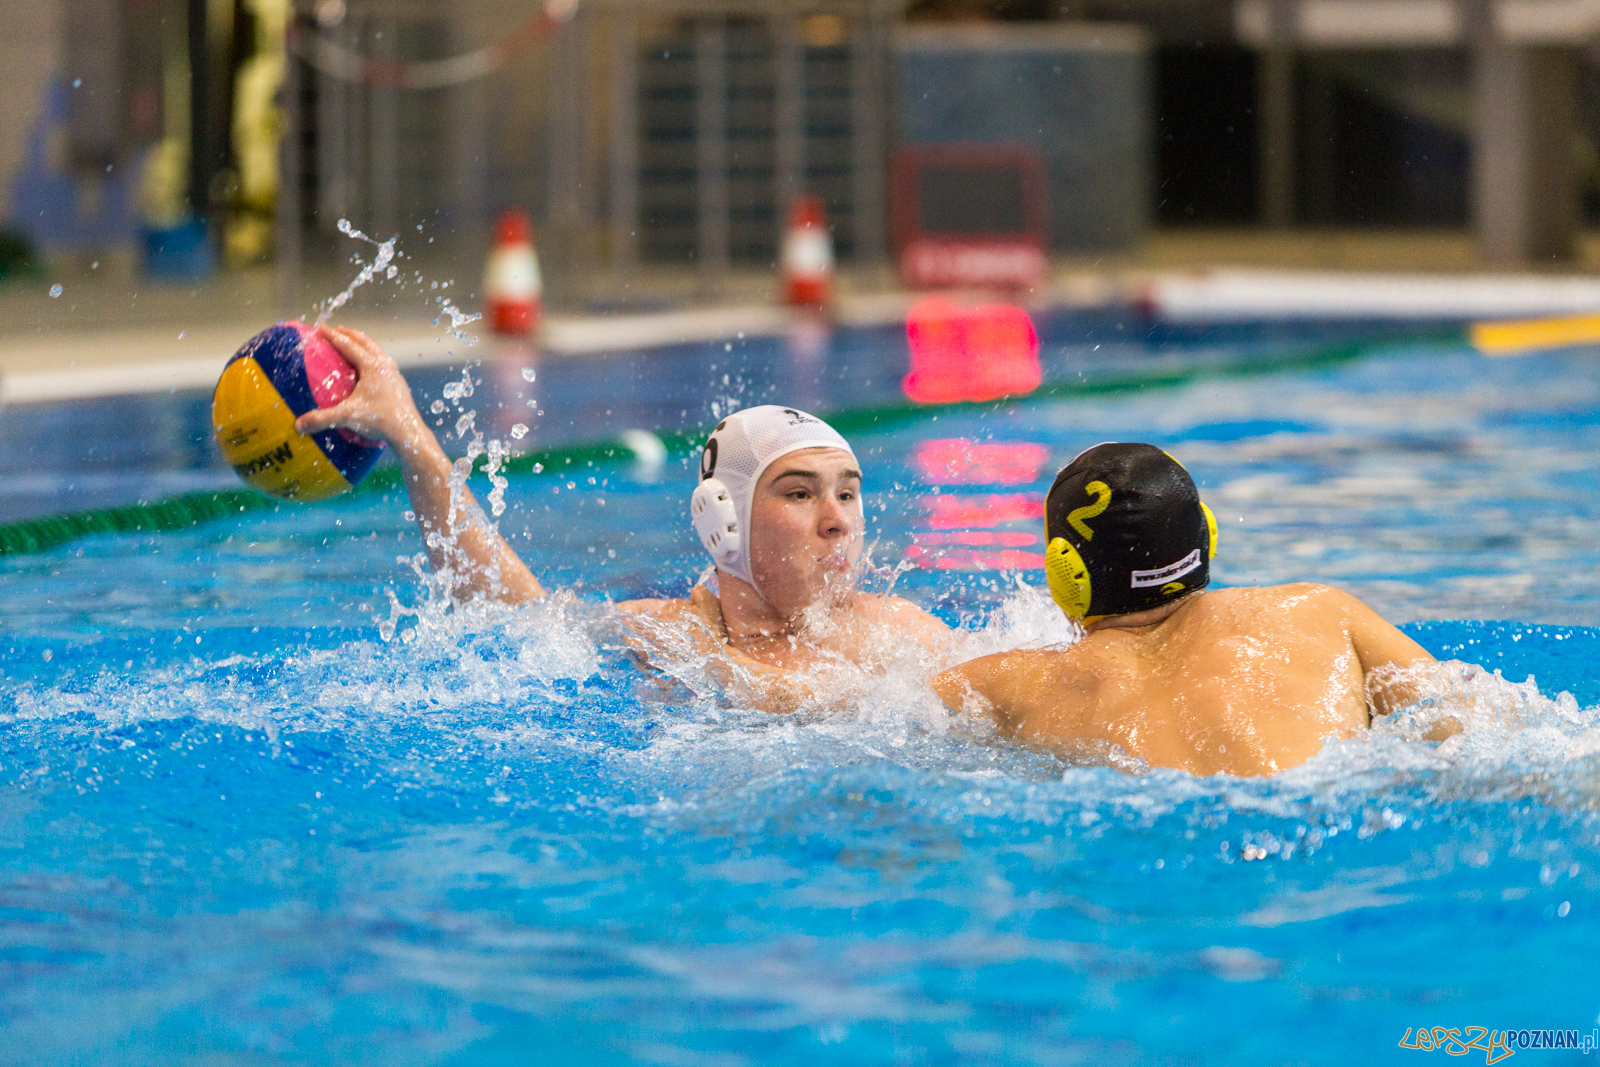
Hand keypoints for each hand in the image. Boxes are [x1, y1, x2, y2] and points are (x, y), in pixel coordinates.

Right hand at [293, 326, 425, 446]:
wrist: (408, 432)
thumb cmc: (381, 420)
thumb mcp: (348, 417)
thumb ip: (322, 418)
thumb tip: (298, 424)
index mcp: (373, 366)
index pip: (349, 345)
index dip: (333, 336)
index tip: (320, 328)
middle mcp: (385, 366)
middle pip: (366, 343)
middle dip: (351, 335)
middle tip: (338, 330)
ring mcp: (394, 375)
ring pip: (377, 352)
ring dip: (363, 345)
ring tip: (353, 345)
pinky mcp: (398, 385)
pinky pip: (382, 364)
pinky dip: (372, 359)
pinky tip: (367, 369)